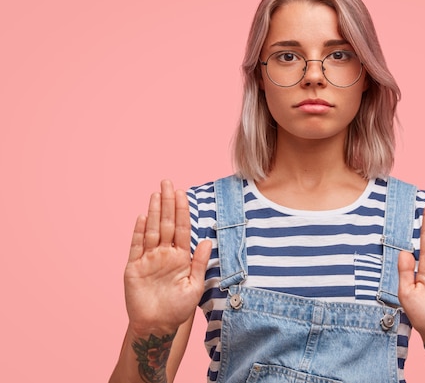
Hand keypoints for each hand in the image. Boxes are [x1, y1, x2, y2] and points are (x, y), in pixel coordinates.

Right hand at [124, 180, 211, 335]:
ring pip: (151, 230)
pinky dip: (138, 231)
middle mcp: (164, 254)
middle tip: (167, 182)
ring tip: (156, 194)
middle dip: (167, 203)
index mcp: (180, 257)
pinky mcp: (134, 267)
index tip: (183, 193)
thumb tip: (207, 240)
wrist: (158, 327)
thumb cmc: (178, 308)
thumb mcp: (195, 286)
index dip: (181, 211)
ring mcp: (148, 259)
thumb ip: (200, 263)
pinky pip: (136, 246)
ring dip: (153, 212)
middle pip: (165, 223)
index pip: (181, 228)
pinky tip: (141, 216)